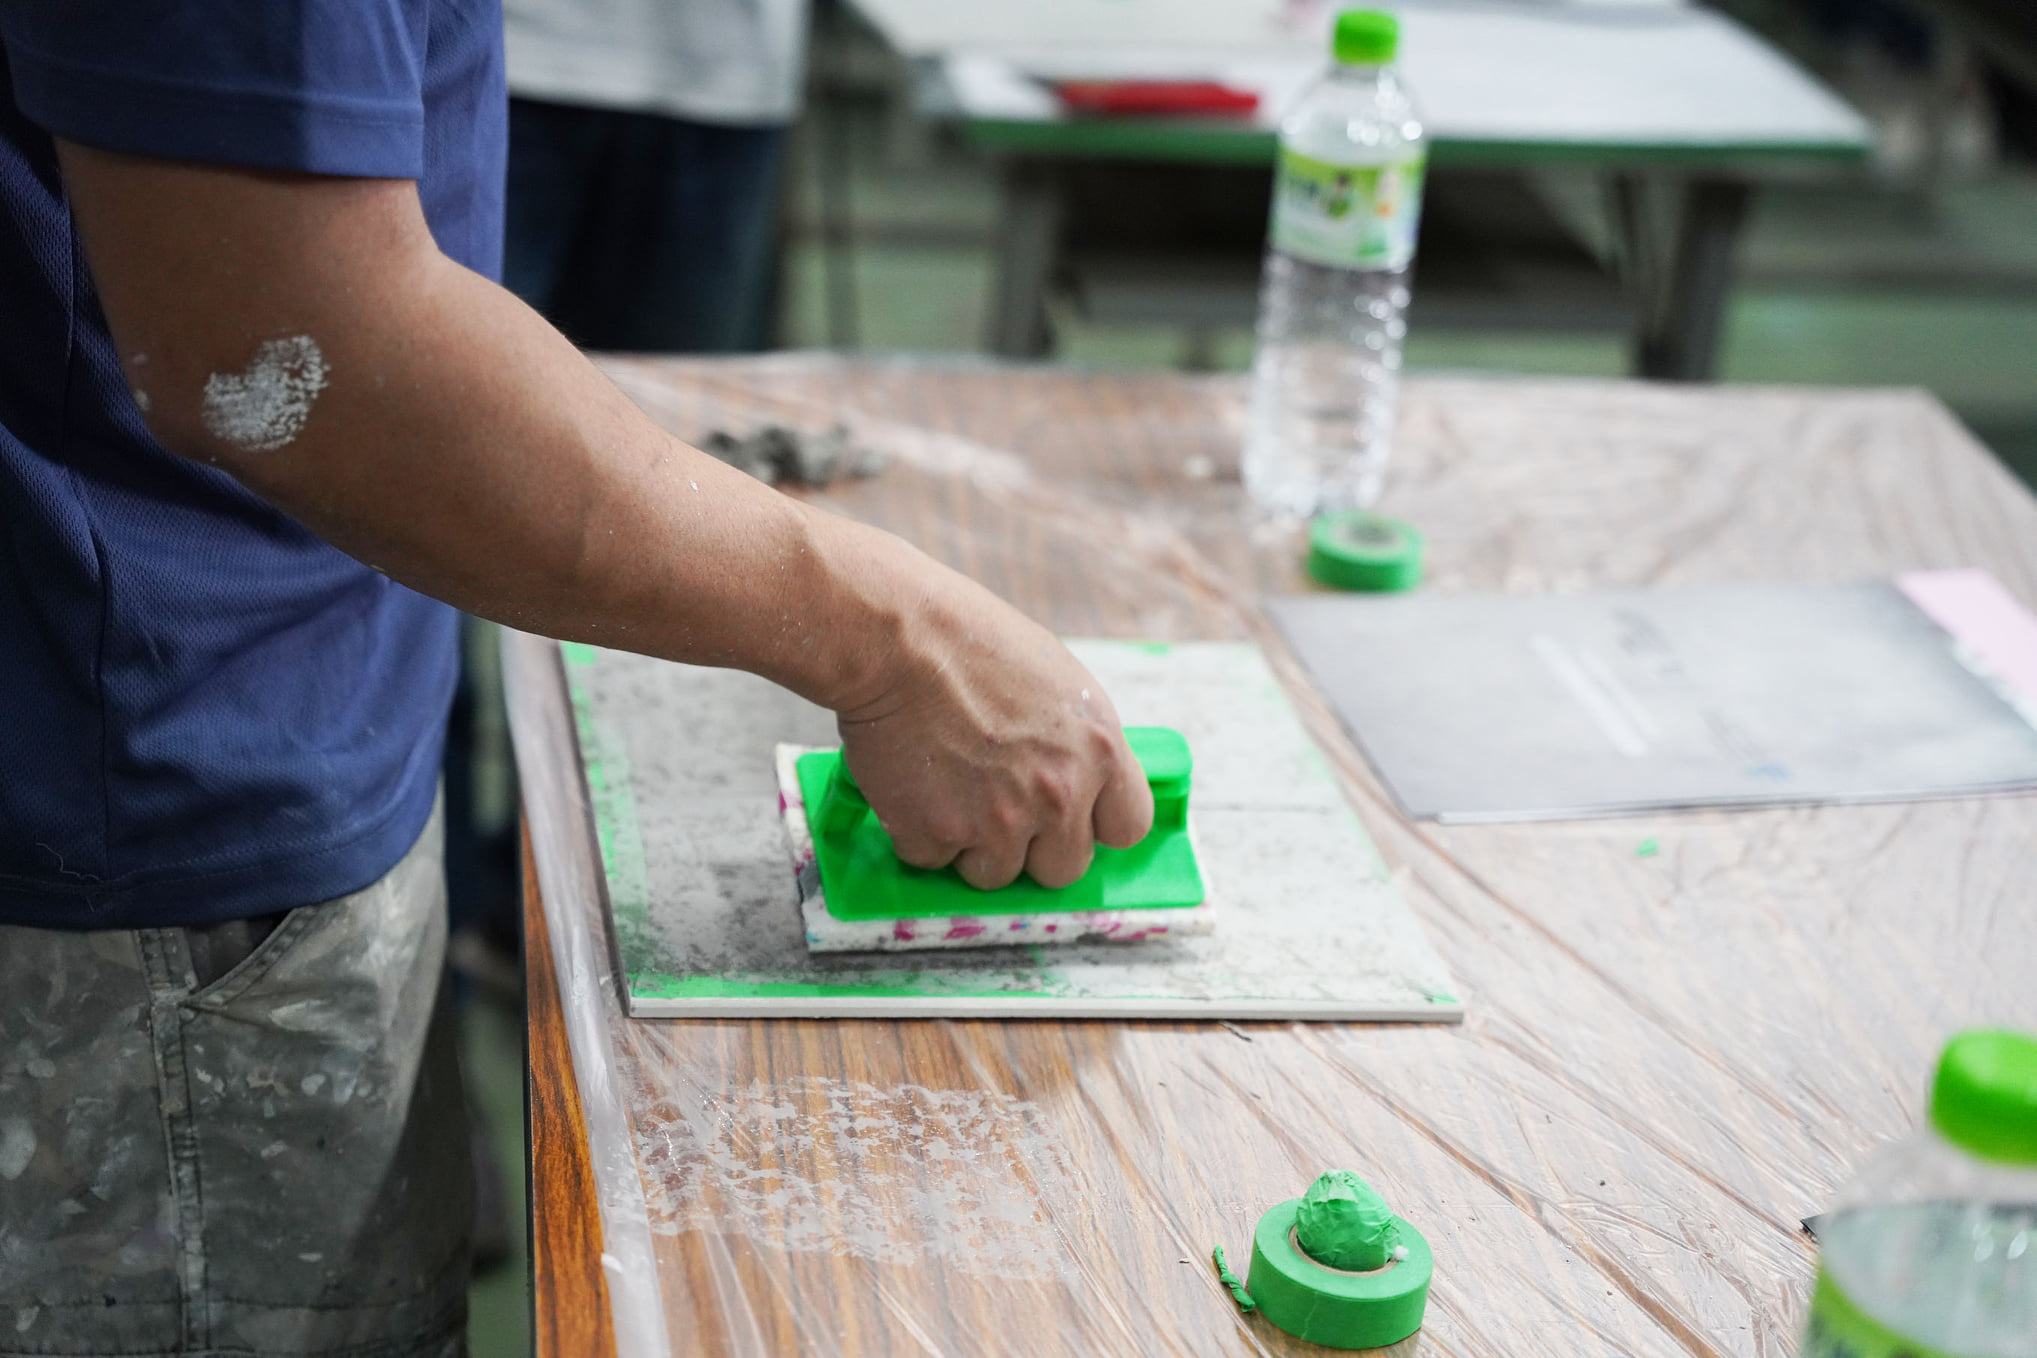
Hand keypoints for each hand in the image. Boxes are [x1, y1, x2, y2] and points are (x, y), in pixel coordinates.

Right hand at [828, 556, 1153, 891]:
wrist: (896, 637)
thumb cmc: (972, 642)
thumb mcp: (1059, 682)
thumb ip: (1076, 745)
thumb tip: (1077, 788)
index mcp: (1101, 750)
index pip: (1127, 827)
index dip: (1094, 825)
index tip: (1070, 816)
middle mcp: (1059, 794)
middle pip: (1063, 868)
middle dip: (1032, 846)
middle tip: (997, 804)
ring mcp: (999, 821)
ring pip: (995, 874)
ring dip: (971, 844)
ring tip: (948, 786)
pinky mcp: (938, 834)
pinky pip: (933, 860)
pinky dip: (918, 832)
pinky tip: (913, 782)